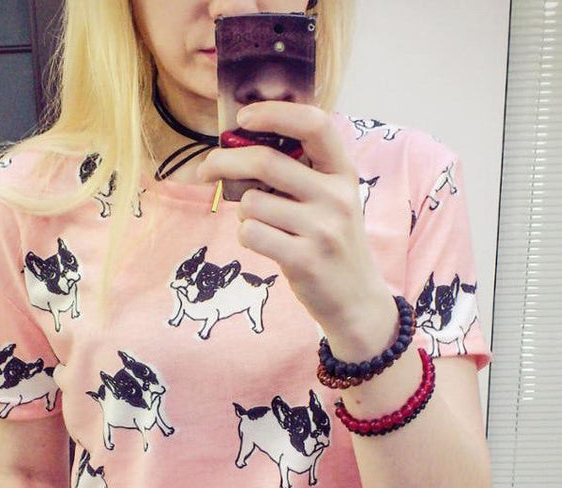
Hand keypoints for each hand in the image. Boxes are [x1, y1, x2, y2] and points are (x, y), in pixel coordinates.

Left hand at [197, 101, 394, 357]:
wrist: (355, 299)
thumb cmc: (332, 244)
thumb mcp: (331, 202)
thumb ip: (300, 175)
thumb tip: (240, 149)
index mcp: (343, 174)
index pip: (314, 124)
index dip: (275, 113)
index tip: (244, 117)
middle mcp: (336, 197)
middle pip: (265, 162)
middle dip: (224, 161)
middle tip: (206, 169)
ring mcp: (322, 229)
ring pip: (252, 203)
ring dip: (244, 212)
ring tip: (263, 225)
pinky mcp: (304, 259)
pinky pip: (251, 234)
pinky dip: (246, 236)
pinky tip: (264, 243)